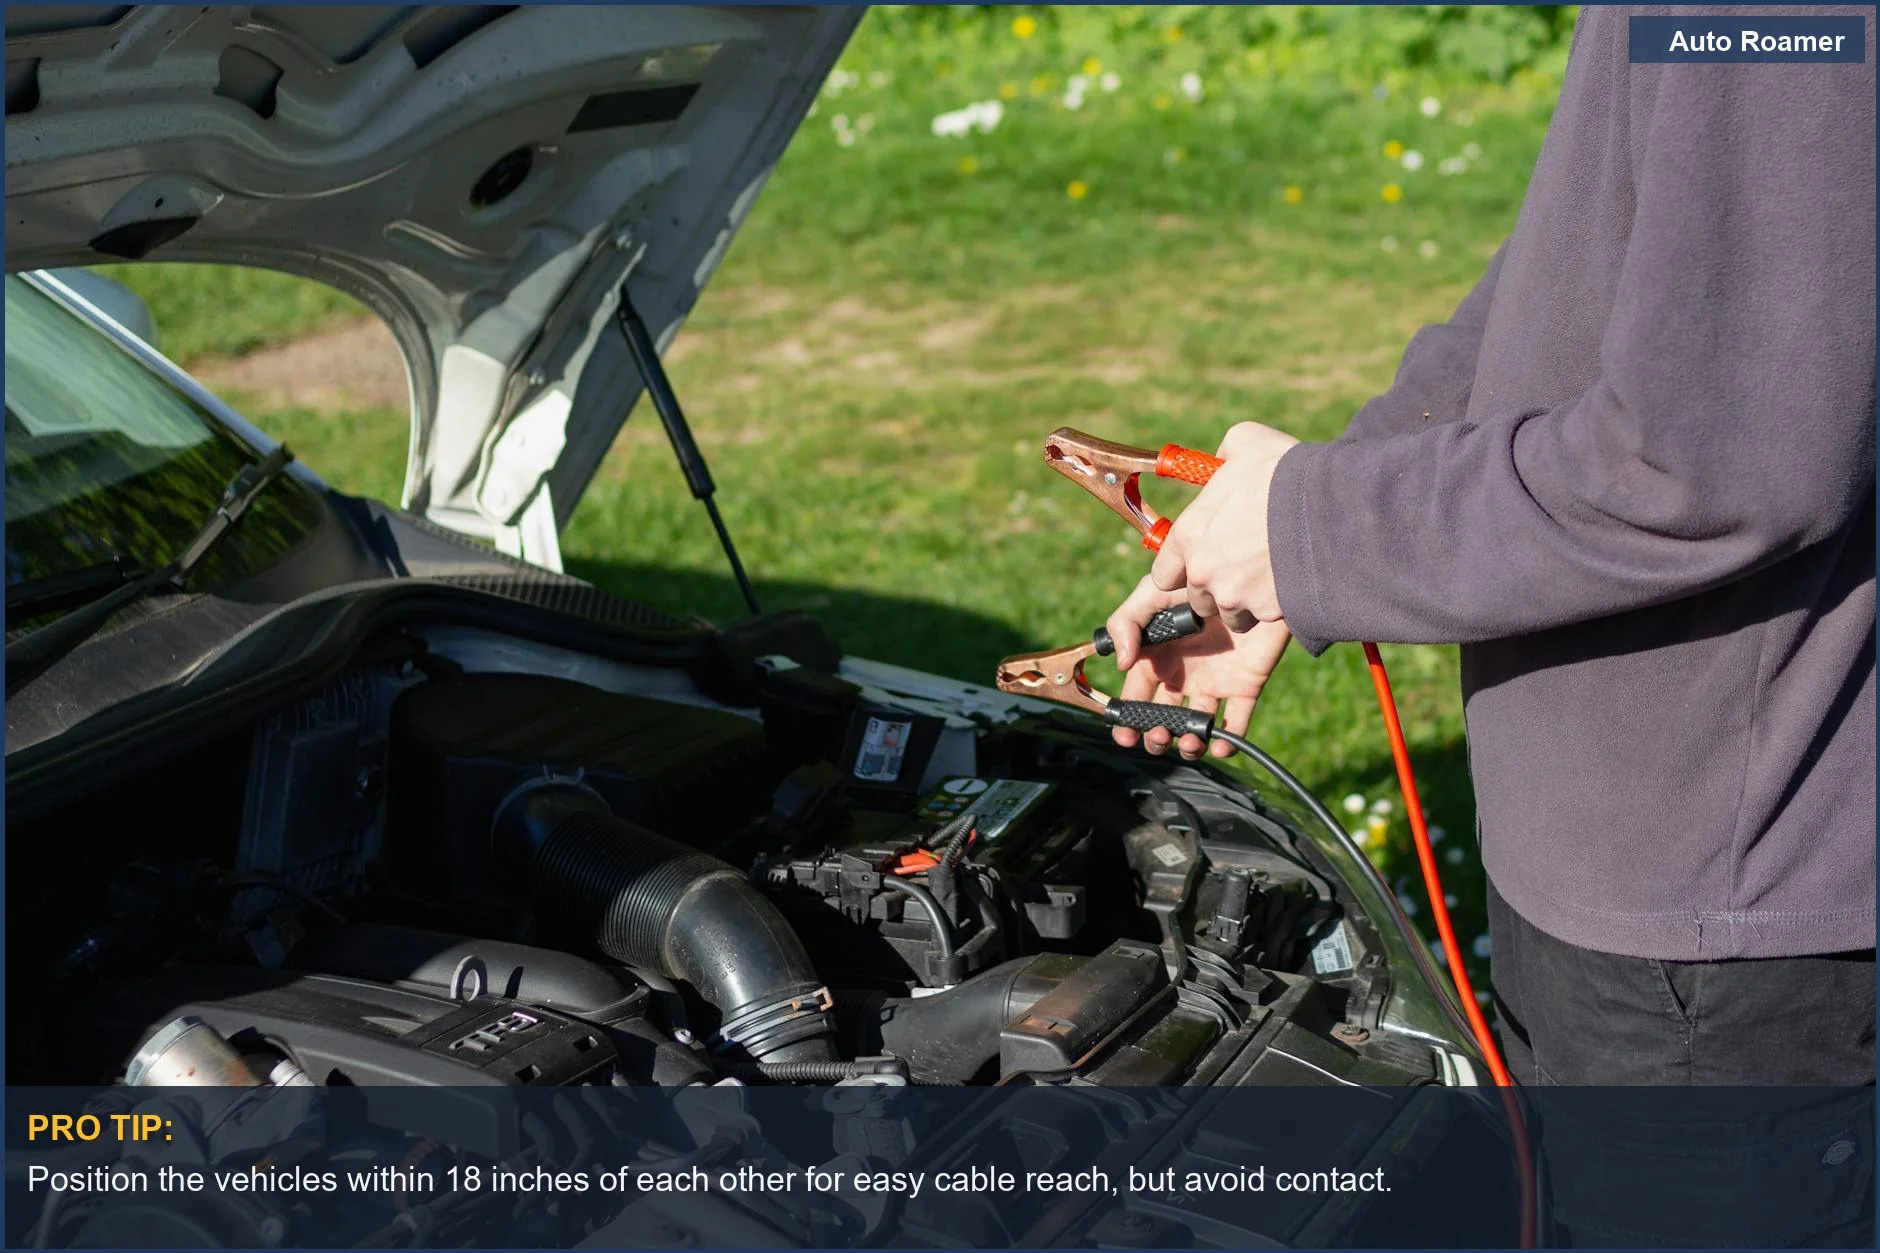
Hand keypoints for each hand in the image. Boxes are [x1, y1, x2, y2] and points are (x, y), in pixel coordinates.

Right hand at [1104, 574, 1292, 760]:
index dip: (1128, 720)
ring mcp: (1214, 682)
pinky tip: (1220, 744)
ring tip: (1190, 740)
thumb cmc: (1197, 577)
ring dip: (1189, 744)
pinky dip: (1228, 741)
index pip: (1136, 697)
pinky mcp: (1245, 685)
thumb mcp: (1153, 592)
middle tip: (1160, 735)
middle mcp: (1183, 675)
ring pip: (1196, 727)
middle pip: (1163, 719)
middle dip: (1156, 737)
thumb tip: (1123, 664)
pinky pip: (1237, 721)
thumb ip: (1126, 623)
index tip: (1125, 735)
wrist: (1250, 572)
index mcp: (1158, 658)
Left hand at [1150, 422, 1299, 631]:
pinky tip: (1288, 581)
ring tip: (1267, 576)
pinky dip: (1273, 606)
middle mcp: (1204, 572)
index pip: (1163, 574)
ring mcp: (1235, 596)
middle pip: (1197, 598)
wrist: (1332, 505)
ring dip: (1243, 601)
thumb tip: (1222, 463)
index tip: (1200, 561)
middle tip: (1241, 566)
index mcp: (1189, 534)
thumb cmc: (1285, 470)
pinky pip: (1263, 617)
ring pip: (1230, 614)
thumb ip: (1223, 457)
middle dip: (1216, 586)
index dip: (1182, 569)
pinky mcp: (1267, 612)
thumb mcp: (1245, 443)